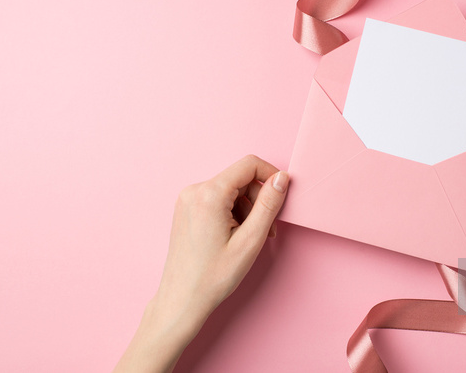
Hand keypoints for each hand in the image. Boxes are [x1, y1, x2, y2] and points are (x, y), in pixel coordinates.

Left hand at [114, 155, 288, 372]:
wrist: (182, 300)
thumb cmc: (213, 277)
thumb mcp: (250, 241)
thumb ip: (268, 205)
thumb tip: (282, 179)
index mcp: (209, 194)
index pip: (249, 165)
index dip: (271, 175)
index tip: (283, 194)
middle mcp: (194, 190)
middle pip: (240, 178)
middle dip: (259, 199)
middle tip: (268, 229)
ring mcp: (187, 199)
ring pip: (230, 190)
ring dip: (247, 208)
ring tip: (249, 238)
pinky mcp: (186, 209)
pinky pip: (217, 199)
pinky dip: (232, 212)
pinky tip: (234, 236)